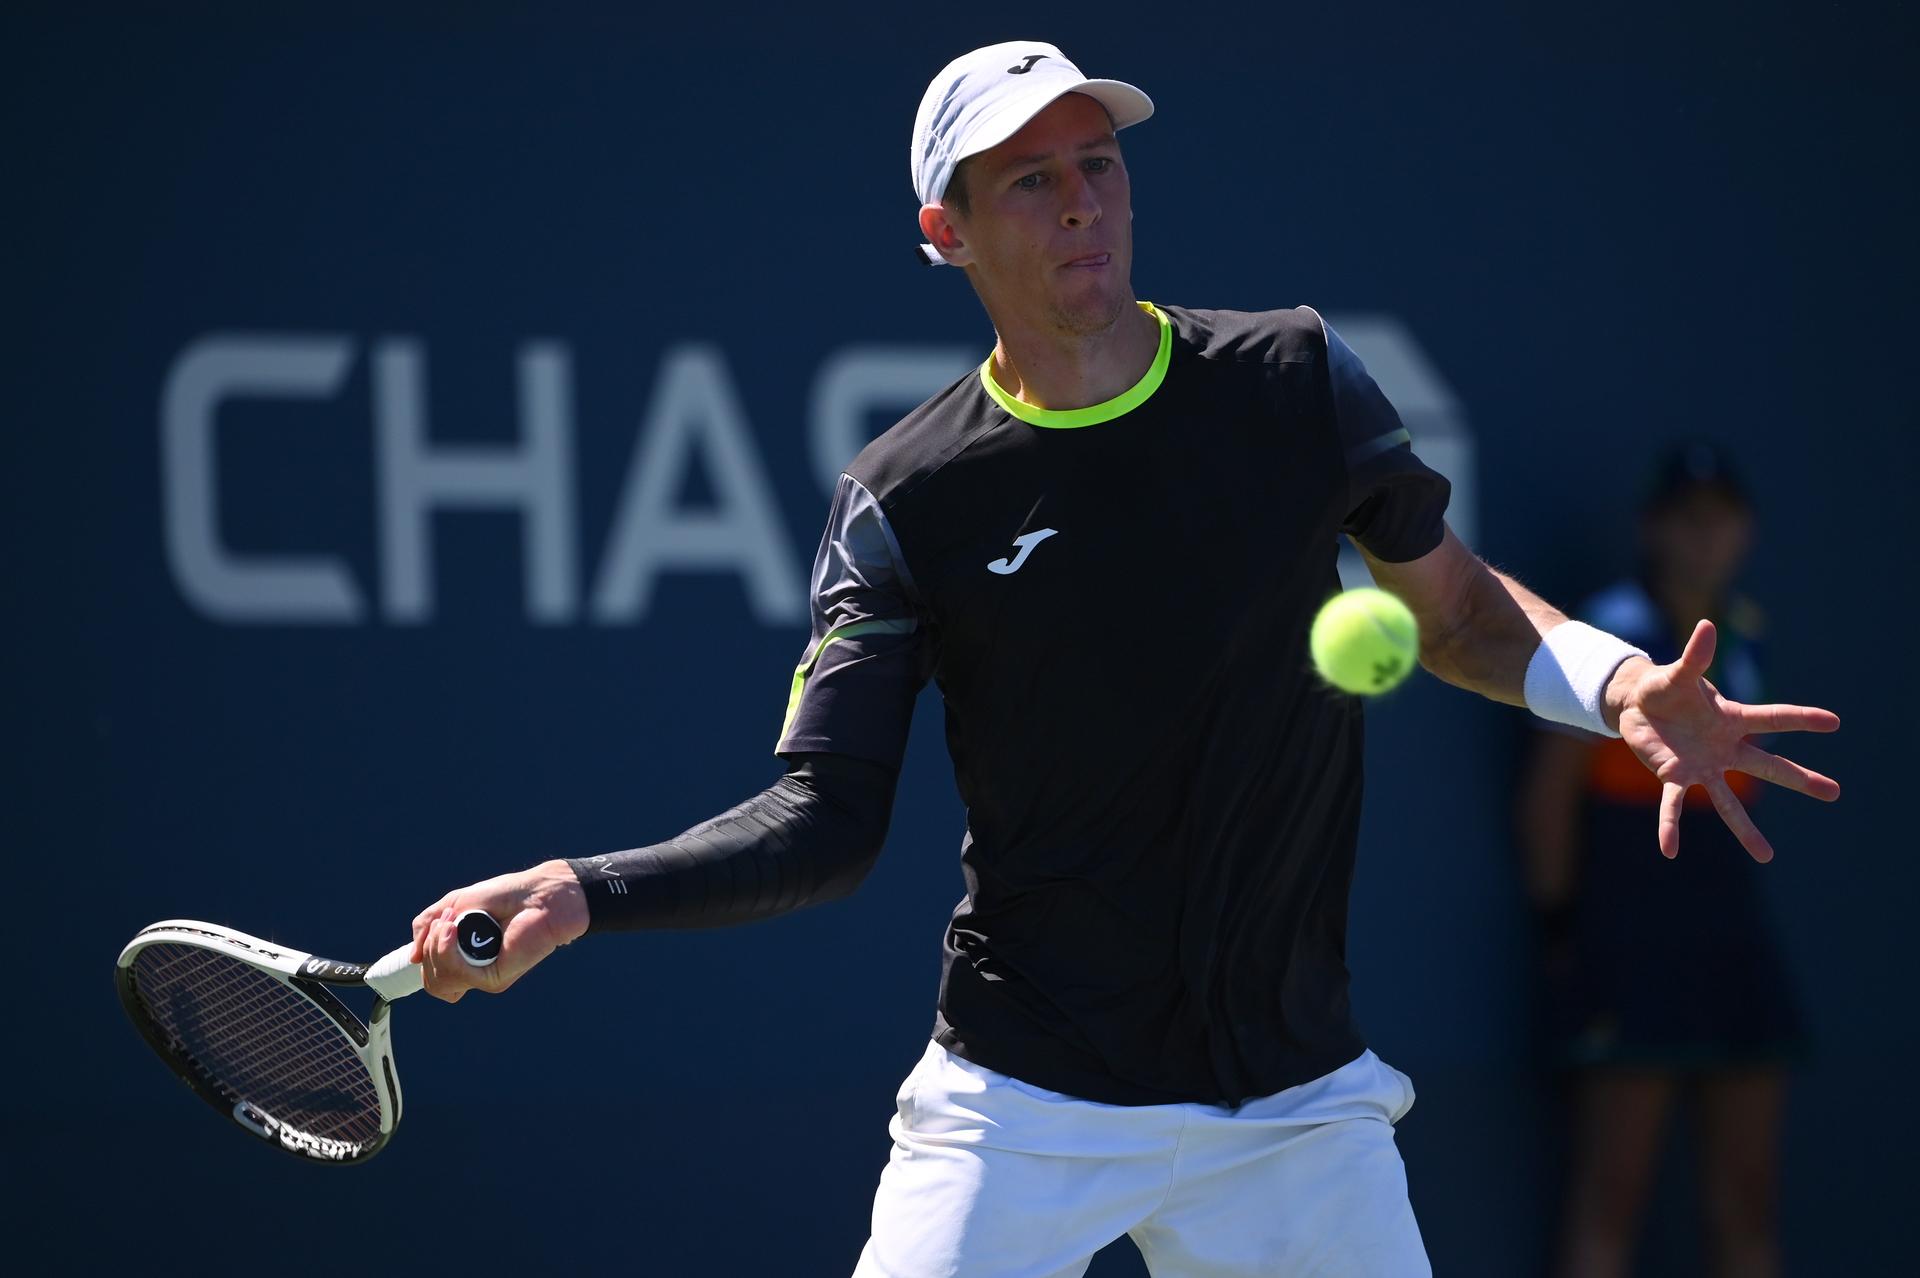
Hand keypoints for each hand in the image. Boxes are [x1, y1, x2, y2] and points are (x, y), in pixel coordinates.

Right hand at [408, 860, 589, 1002]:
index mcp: (464, 958)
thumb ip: (427, 927)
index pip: (431, 978)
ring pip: (439, 981)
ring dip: (437, 946)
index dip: (424, 957)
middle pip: (431, 981)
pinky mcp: (494, 979)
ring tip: (452, 921)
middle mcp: (473, 972)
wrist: (538, 895)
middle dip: (430, 946)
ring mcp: (483, 978)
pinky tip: (455, 928)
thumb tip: (413, 958)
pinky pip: (456, 974)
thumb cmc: (504, 897)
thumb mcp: (454, 904)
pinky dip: (448, 949)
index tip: (432, 930)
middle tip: (447, 920)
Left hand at [1605, 618, 1840, 861]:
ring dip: (1745, 830)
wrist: (1636, 705)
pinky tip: (1669, 850)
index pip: (1773, 718)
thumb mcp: (1678, 672)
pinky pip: (1673, 805)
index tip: (1833, 722)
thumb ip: (1694, 656)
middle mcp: (1724, 747)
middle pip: (1768, 766)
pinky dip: (1670, 826)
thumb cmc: (1665, 688)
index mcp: (1732, 718)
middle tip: (1835, 792)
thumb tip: (1706, 626)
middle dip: (1800, 779)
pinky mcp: (1674, 776)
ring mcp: (1702, 766)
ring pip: (1729, 801)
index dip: (1802, 719)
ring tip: (1766, 856)